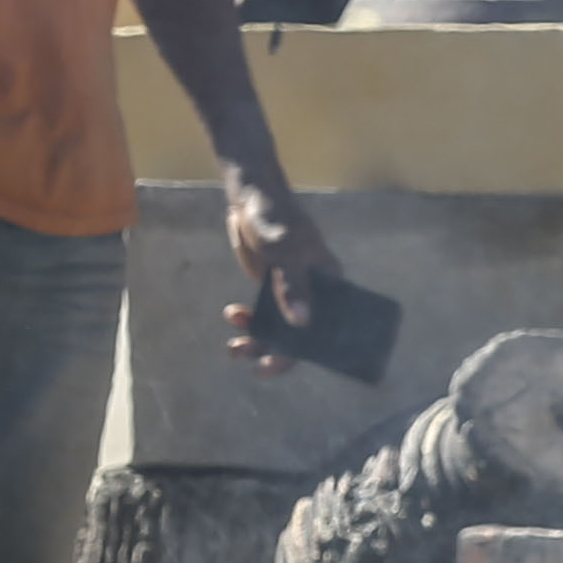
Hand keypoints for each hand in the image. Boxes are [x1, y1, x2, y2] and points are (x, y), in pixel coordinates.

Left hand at [221, 169, 342, 369]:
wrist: (250, 198)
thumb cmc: (274, 216)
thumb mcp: (283, 249)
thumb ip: (292, 284)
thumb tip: (302, 322)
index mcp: (329, 281)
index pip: (326, 325)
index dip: (308, 349)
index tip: (280, 361)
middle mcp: (314, 290)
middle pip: (301, 333)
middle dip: (276, 351)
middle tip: (255, 365)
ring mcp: (291, 290)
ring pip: (279, 327)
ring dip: (257, 340)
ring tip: (234, 348)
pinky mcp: (271, 287)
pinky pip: (263, 313)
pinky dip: (247, 321)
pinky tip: (233, 316)